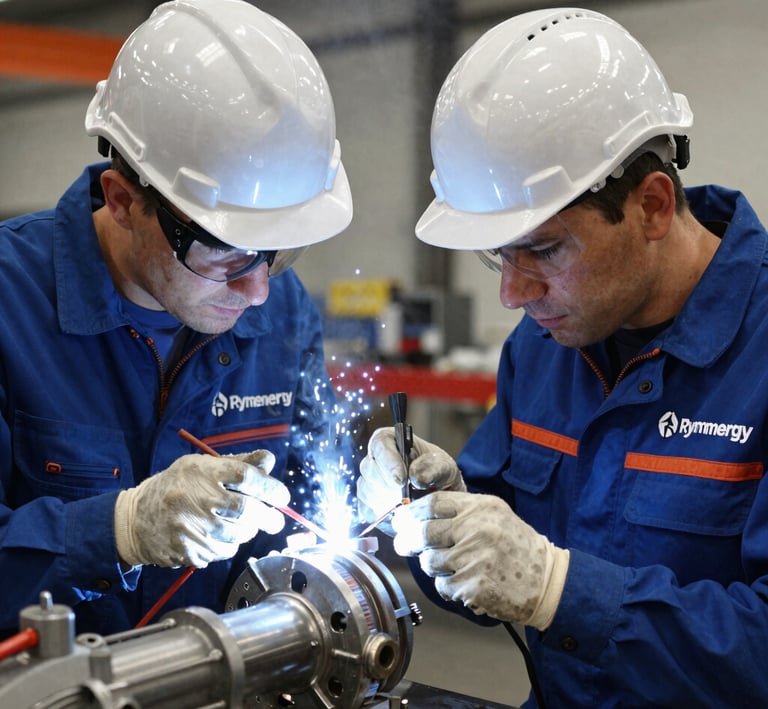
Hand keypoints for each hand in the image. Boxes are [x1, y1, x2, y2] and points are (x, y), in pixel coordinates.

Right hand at [114, 451, 289, 567]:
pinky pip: (223, 552)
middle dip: (268, 517)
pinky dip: (229, 545)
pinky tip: (219, 536)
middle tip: (275, 520)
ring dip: (248, 531)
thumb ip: (238, 463)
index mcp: (201, 472)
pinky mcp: (188, 551)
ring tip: (240, 524)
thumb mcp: (202, 465)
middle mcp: (196, 499)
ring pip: (238, 535)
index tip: (282, 496)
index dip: (269, 486)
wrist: (136, 519)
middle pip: (246, 510)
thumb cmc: (176, 486)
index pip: (245, 476)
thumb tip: (269, 461)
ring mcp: (191, 528)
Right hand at [357, 428, 465, 523]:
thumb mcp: (444, 466)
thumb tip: (416, 477)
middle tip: (408, 501)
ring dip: (387, 504)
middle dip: (389, 488)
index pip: (380, 444)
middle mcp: (374, 460)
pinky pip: (368, 511)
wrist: (439, 498)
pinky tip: (401, 518)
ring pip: (367, 492)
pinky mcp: (366, 504)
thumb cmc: (439, 475)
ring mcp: (367, 482)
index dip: (388, 462)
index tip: (401, 480)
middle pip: (370, 470)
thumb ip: (433, 467)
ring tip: (409, 510)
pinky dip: (384, 517)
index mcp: (390, 440)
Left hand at [392, 491, 568, 630]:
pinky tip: (465, 582)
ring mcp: (473, 560)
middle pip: (424, 533)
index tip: (400, 519)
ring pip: (430, 561)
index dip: (411, 512)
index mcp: (479, 509)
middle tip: (403, 543)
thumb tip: (418, 514)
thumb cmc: (518, 546)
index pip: (433, 504)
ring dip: (432, 564)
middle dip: (408, 539)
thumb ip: (461, 511)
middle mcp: (475, 531)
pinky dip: (447, 585)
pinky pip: (443, 586)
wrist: (546, 580)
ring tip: (451, 565)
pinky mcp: (472, 587)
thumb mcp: (494, 514)